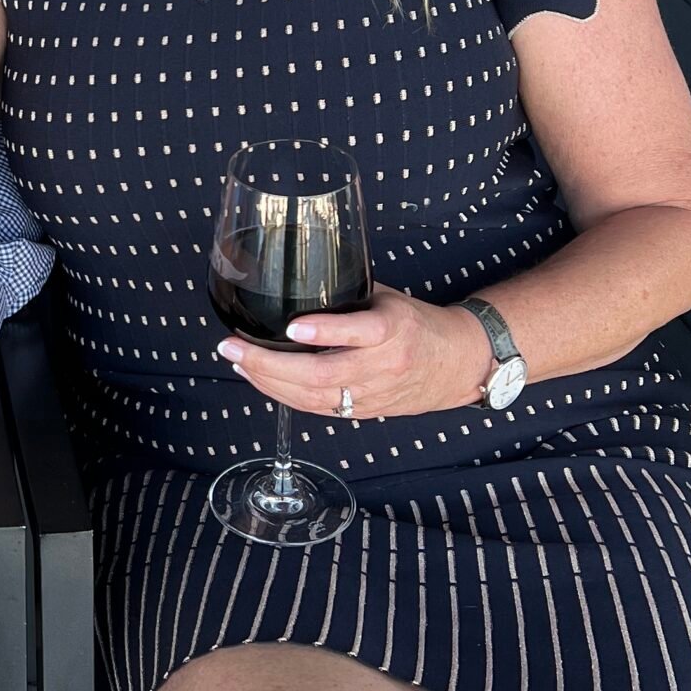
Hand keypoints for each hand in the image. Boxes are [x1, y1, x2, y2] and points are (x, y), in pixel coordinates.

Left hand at [218, 286, 488, 420]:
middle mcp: (383, 365)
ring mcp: (373, 393)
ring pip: (313, 397)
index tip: (291, 326)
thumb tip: (295, 278)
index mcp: (394, 330)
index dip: (324, 332)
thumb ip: (346, 295)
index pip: (360, 332)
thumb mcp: (387, 298)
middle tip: (233, 347)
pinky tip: (259, 379)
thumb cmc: (417, 324)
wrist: (457, 364)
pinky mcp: (365, 412)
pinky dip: (283, 395)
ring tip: (237, 361)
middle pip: (321, 374)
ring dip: (268, 382)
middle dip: (269, 364)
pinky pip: (317, 407)